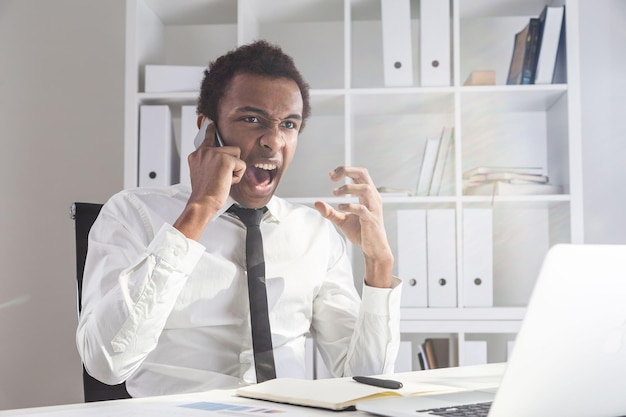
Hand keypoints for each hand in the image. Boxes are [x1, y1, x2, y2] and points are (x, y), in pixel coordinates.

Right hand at [174, 121, 245, 239]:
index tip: (211, 122)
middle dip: (231, 163)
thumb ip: (209, 162)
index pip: (207, 138)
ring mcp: (214, 154)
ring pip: (237, 155)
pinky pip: (241, 165)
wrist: (202, 202)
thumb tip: (224, 160)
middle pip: (230, 149)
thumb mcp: (202, 173)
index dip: (210, 130)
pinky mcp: (226, 159)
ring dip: (235, 169)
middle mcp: (204, 151)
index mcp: (197, 155)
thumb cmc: (204, 193)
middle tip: (220, 178)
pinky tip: (226, 181)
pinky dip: (237, 176)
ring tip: (223, 179)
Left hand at [314, 166, 393, 287]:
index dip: (344, 170)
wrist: (373, 248)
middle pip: (363, 173)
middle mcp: (372, 197)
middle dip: (347, 170)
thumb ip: (329, 212)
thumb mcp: (341, 220)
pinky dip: (350, 206)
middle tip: (332, 178)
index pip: (359, 173)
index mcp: (367, 194)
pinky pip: (362, 208)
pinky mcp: (372, 219)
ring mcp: (373, 208)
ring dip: (348, 188)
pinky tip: (340, 208)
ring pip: (365, 188)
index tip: (331, 176)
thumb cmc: (360, 232)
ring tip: (335, 193)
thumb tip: (316, 203)